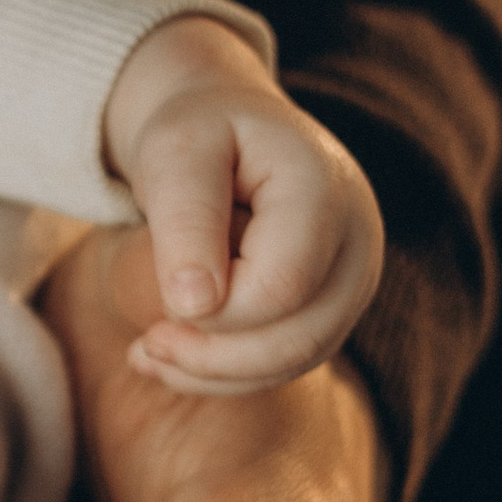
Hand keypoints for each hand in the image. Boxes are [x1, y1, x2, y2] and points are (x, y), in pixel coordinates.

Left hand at [101, 18, 381, 394]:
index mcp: (324, 189)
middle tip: (144, 346)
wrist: (231, 128)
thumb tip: (195, 307)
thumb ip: (184, 220)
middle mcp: (357, 241)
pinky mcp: (333, 306)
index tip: (158, 299)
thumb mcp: (173, 151)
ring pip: (297, 359)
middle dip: (212, 357)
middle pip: (298, 337)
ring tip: (148, 354)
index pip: (280, 287)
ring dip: (216, 373)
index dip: (213, 311)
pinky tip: (171, 359)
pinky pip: (289, 359)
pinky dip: (228, 372)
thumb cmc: (198, 134)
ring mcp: (352, 279)